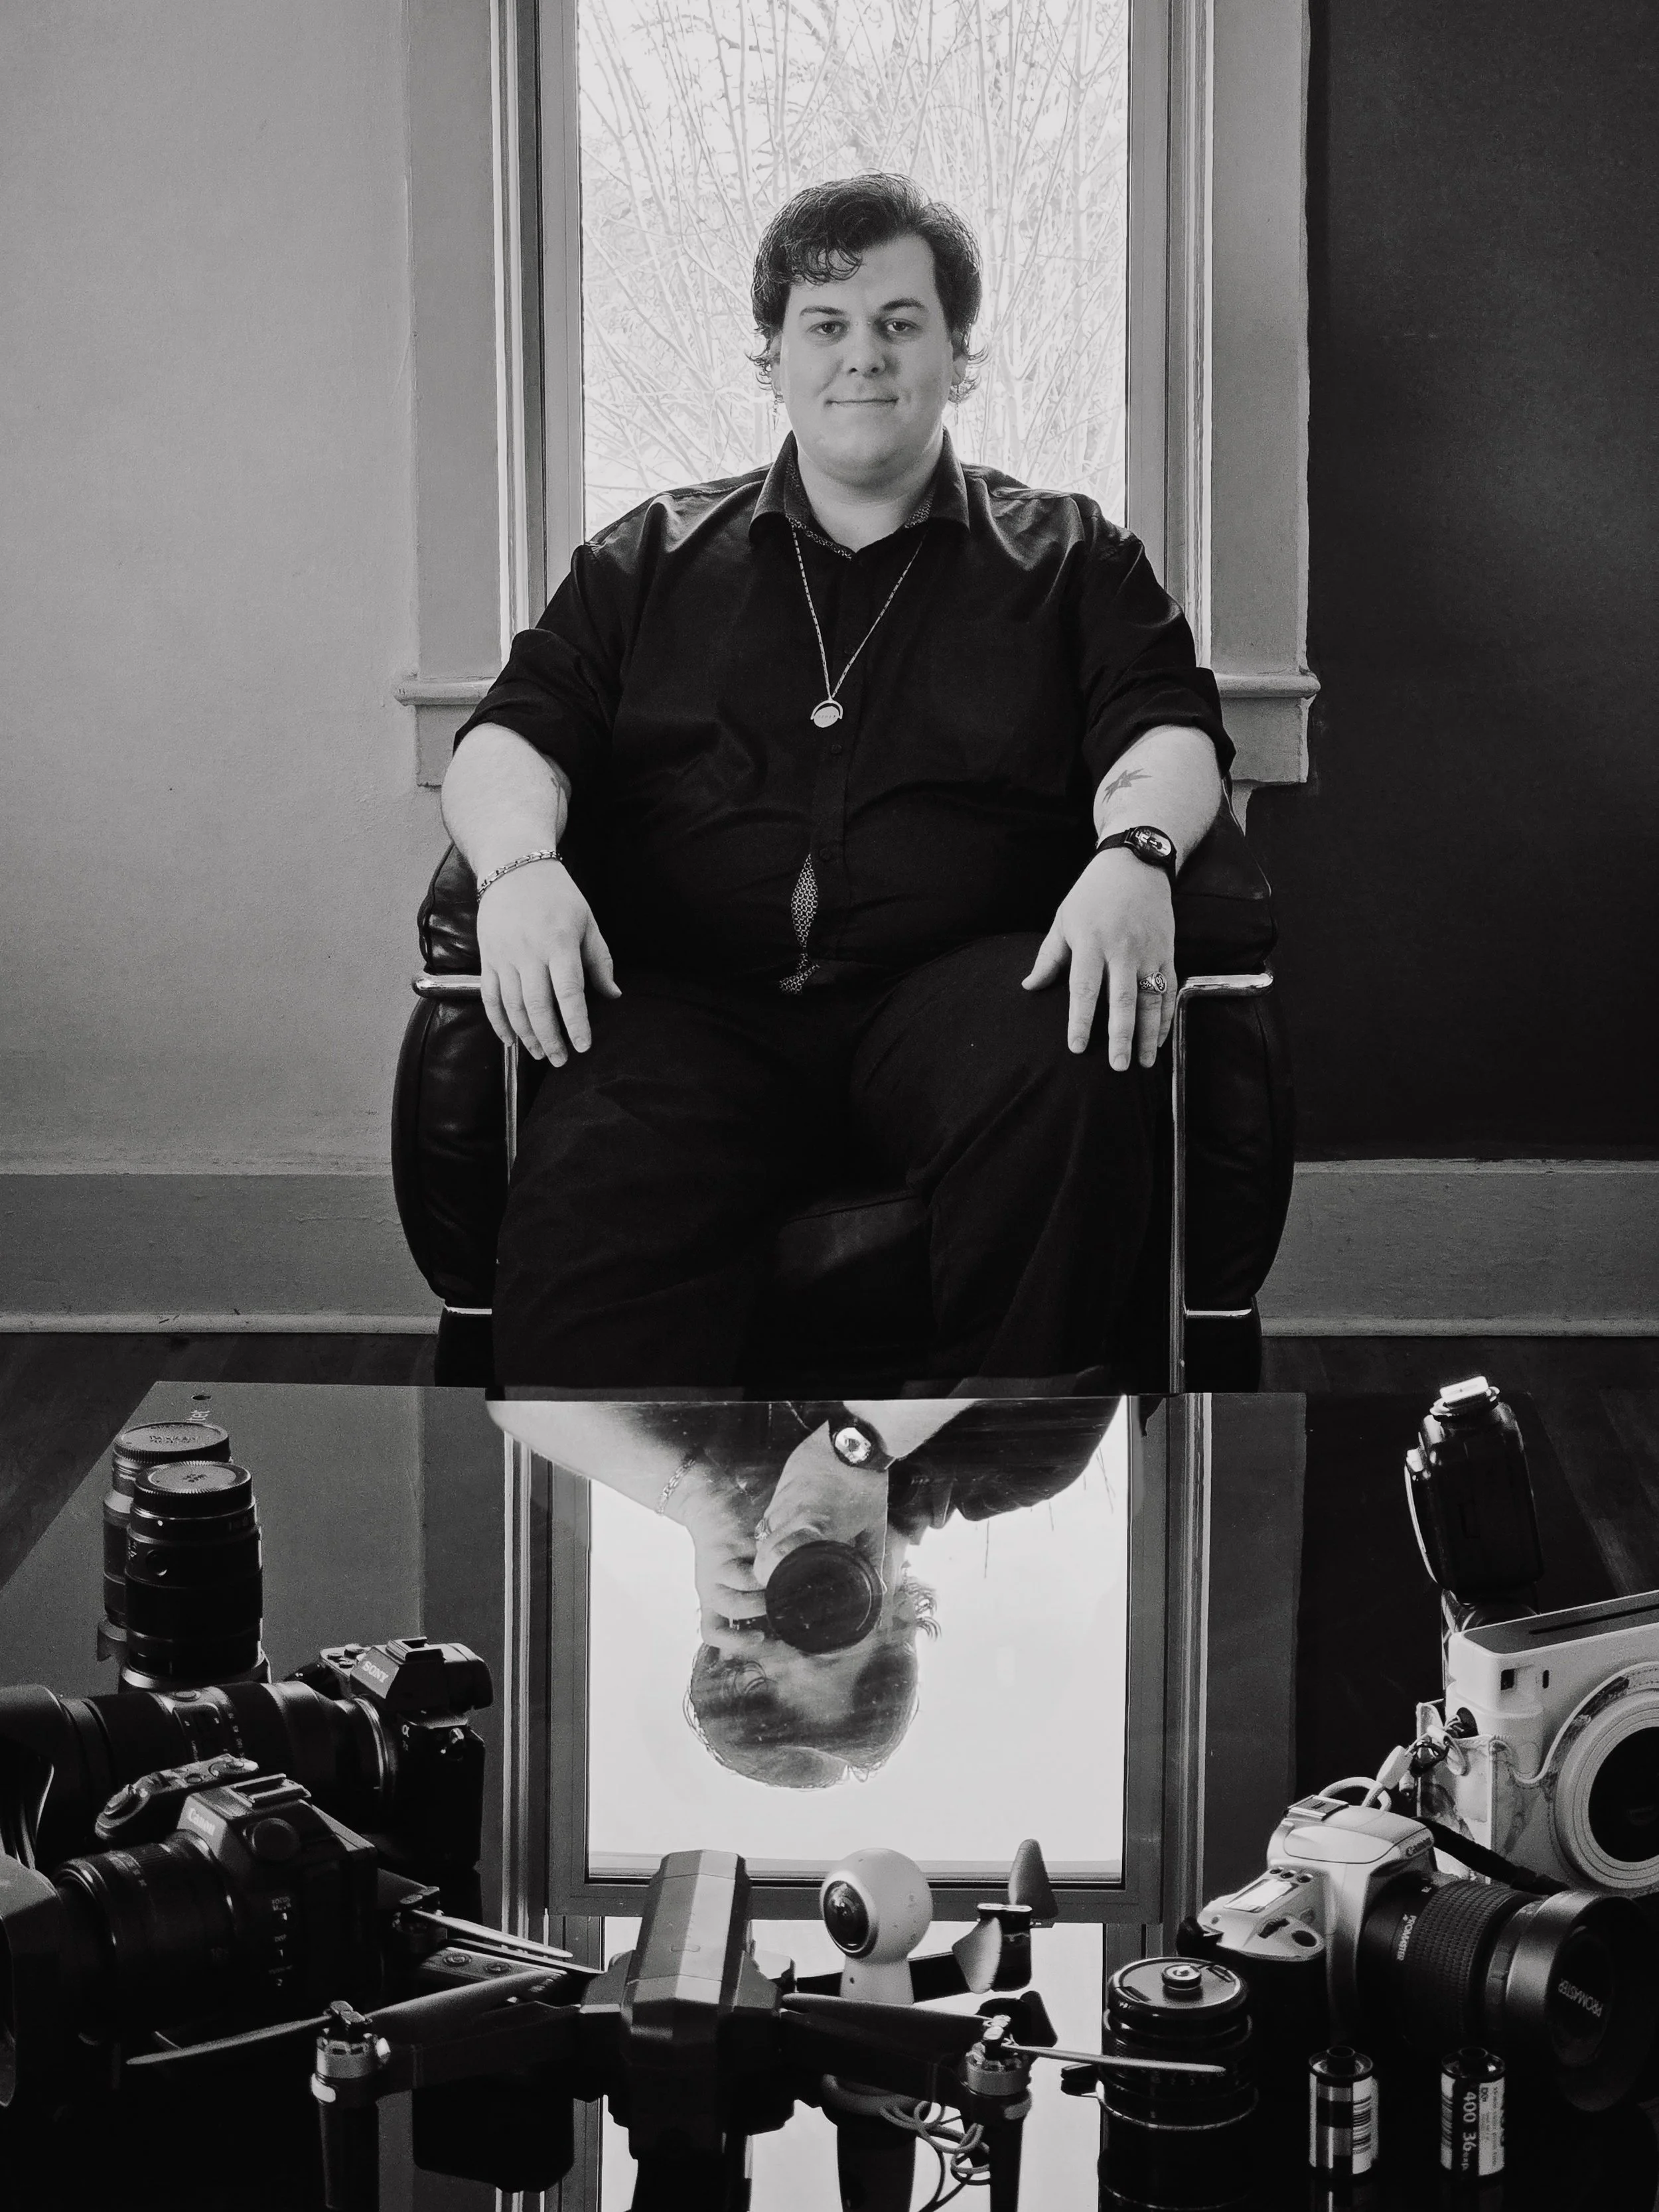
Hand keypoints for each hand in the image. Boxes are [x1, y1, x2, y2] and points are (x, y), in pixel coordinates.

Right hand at [476, 860, 619, 1064]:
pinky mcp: (487, 957)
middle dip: (551, 1038)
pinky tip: (510, 1040)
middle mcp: (529, 952)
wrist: (513, 866)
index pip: (568, 993)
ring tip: (541, 1054)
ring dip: (527, 1035)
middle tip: (562, 1060)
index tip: (583, 1046)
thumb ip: (599, 961)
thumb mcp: (587, 922)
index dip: (576, 1023)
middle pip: (538, 1006)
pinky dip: (498, 1022)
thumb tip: (613, 996)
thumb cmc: (557, 895)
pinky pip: (490, 997)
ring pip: (512, 1006)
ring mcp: (503, 956)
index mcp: (559, 943)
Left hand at [665, 1468, 769, 1650]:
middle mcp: (710, 1583)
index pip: (711, 1631)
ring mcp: (720, 1562)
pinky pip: (758, 1558)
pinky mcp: (733, 1540)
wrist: (708, 1504)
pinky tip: (785, 1555)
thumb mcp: (726, 1576)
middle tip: (782, 1600)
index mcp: (710, 1595)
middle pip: (734, 1608)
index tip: (761, 1638)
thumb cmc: (726, 1546)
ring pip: (746, 1584)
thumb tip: (776, 1621)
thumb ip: (744, 1597)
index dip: (733, 1641)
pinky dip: (773, 1559)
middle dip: (763, 1608)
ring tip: (784, 1579)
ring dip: (768, 1586)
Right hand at [752, 1424, 890, 1589]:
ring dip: (773, 1541)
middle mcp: (792, 1511)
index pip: (775, 1554)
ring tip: (789, 1549)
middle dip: (769, 1562)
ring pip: (766, 1525)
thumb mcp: (874, 1524)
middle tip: (783, 1572)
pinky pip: (772, 1507)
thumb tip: (879, 1586)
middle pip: (765, 1544)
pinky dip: (778, 1520)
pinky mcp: (782, 1481)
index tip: (773, 1583)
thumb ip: (873, 1557)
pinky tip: (793, 1522)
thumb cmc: (866, 1484)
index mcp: (814, 1526)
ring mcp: (784, 1495)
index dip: (769, 1571)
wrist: (855, 1441)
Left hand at [1020, 848, 1176, 1066]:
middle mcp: (1122, 949)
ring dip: (1149, 1034)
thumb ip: (1049, 957)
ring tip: (1144, 1063)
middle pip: (1122, 998)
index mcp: (1091, 941)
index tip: (1077, 1047)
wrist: (1135, 864)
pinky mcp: (1167, 951)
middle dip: (1121, 1035)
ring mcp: (1148, 951)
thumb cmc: (1091, 895)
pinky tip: (1160, 1040)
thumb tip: (1029, 988)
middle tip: (1118, 1066)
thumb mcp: (1064, 920)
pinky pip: (1168, 989)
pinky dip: (1165, 1017)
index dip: (1081, 1019)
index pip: (1084, 988)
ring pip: (1150, 999)